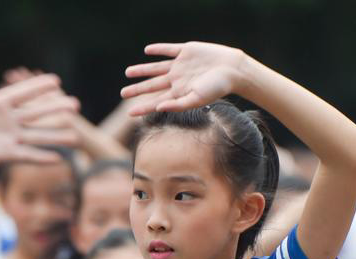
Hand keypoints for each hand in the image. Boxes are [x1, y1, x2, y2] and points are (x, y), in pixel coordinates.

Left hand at [0, 52, 79, 169]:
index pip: (24, 93)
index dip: (39, 87)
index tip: (56, 81)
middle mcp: (7, 120)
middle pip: (37, 113)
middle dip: (56, 109)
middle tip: (76, 105)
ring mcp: (8, 138)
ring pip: (37, 136)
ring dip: (56, 137)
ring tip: (75, 137)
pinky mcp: (5, 154)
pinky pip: (27, 156)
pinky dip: (42, 157)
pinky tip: (58, 159)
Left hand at [121, 42, 246, 115]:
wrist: (232, 69)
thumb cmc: (217, 88)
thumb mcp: (197, 99)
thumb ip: (178, 105)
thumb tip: (159, 108)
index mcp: (178, 93)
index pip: (156, 102)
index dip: (142, 107)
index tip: (129, 113)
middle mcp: (177, 80)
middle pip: (152, 85)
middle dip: (137, 89)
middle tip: (123, 93)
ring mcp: (180, 65)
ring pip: (156, 68)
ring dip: (142, 70)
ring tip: (128, 72)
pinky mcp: (186, 51)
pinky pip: (168, 50)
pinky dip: (158, 49)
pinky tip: (147, 51)